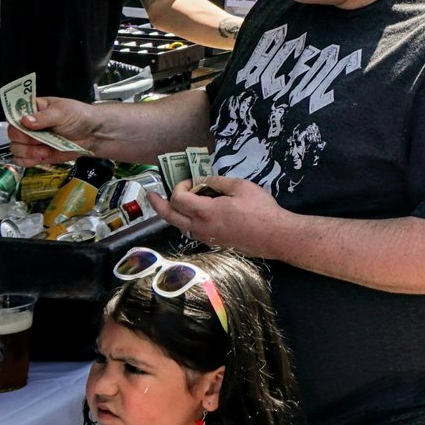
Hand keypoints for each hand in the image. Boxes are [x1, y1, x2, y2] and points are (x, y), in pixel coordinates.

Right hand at [6, 96, 100, 166]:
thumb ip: (44, 117)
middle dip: (25, 140)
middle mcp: (28, 126)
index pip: (13, 115)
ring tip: (45, 150)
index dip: (16, 123)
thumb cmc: (78, 116)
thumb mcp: (62, 112)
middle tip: (40, 140)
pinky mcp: (36, 155)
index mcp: (32, 109)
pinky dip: (29, 161)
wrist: (91, 134)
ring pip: (15, 149)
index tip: (26, 126)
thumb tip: (25, 121)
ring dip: (28, 152)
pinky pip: (21, 161)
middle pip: (13, 134)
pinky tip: (43, 156)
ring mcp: (31, 141)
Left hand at [158, 175, 289, 257]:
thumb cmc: (260, 210)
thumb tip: (203, 181)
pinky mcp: (214, 244)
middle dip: (158, 204)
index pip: (178, 198)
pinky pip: (193, 232)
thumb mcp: (241, 186)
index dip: (180, 186)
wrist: (275, 236)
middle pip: (170, 217)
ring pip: (180, 226)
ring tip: (174, 203)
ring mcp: (206, 238)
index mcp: (205, 212)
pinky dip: (187, 221)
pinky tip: (195, 214)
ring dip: (174, 213)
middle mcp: (200, 227)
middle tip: (150, 195)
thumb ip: (217, 182)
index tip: (191, 180)